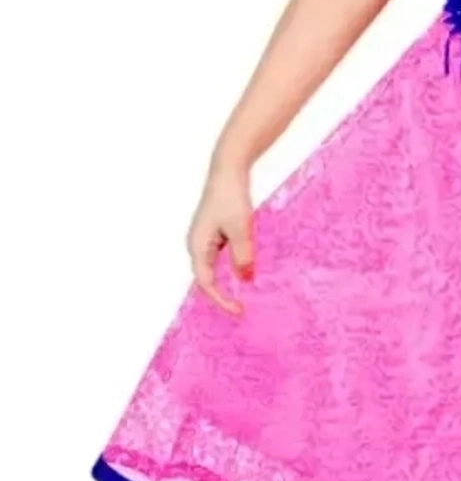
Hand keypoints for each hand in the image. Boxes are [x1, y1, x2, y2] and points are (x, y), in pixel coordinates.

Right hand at [186, 159, 254, 315]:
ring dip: (226, 281)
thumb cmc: (231, 197)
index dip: (221, 299)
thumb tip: (245, 280)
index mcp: (197, 246)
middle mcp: (196, 244)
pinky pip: (221, 256)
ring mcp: (204, 238)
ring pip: (214, 267)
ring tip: (243, 295)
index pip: (205, 282)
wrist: (227, 170)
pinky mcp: (214, 232)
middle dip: (222, 294)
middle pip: (206, 278)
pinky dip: (232, 266)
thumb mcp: (241, 230)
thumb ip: (243, 257)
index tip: (238, 310)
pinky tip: (245, 270)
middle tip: (241, 308)